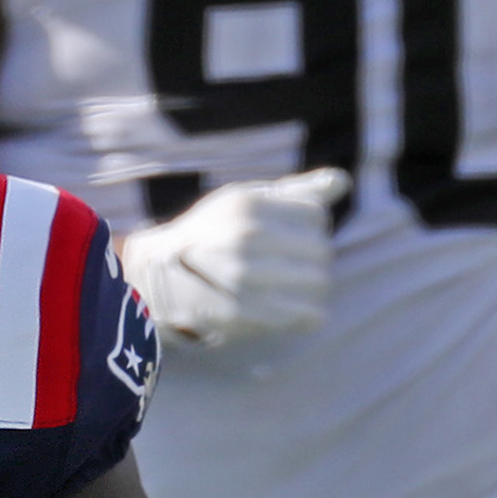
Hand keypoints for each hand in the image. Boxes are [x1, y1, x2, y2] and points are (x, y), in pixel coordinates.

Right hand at [120, 166, 342, 345]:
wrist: (154, 279)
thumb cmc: (211, 236)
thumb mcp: (246, 201)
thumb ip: (296, 192)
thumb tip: (342, 182)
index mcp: (249, 203)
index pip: (316, 217)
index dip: (309, 230)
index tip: (289, 240)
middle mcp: (246, 236)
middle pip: (321, 251)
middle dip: (312, 261)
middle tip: (290, 269)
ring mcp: (243, 276)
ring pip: (318, 283)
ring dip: (311, 289)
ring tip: (291, 290)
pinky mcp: (243, 313)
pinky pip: (305, 315)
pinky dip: (306, 315)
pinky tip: (297, 313)